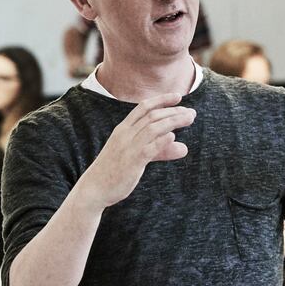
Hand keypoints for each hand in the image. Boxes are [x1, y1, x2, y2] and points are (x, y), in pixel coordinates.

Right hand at [78, 93, 195, 210]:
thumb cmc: (115, 171)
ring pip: (153, 128)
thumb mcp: (137, 155)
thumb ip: (160, 150)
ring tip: (189, 119)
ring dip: (173, 121)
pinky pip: (148, 148)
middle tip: (191, 112)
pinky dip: (161, 141)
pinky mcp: (131, 162)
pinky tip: (173, 136)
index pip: (143, 107)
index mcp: (123, 129)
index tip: (178, 96)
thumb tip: (183, 147)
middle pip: (152, 116)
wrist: (93, 188)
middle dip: (173, 111)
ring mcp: (128, 147)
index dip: (161, 100)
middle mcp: (125, 134)